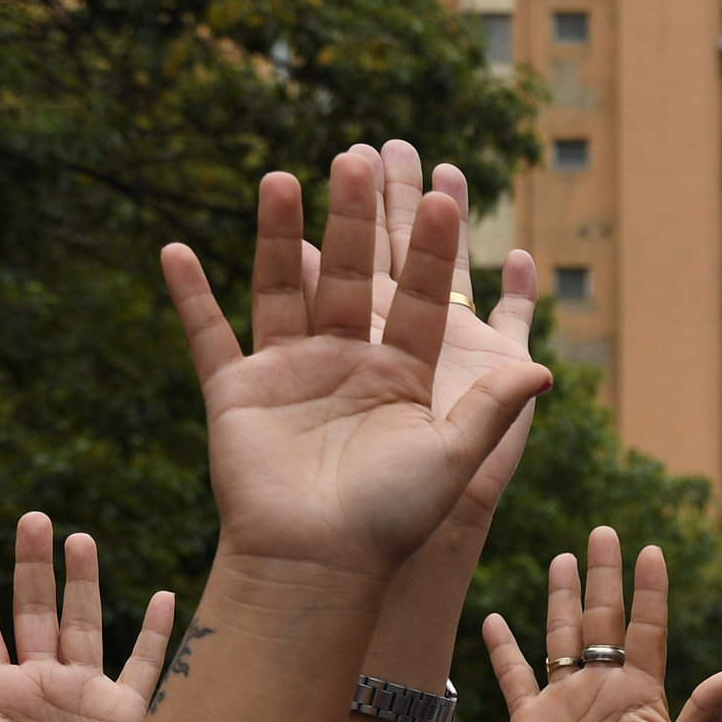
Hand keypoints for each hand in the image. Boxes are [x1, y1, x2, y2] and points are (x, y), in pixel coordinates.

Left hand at [0, 516, 174, 721]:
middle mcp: (42, 687)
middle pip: (33, 611)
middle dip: (30, 566)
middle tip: (33, 518)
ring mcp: (88, 698)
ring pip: (85, 624)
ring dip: (82, 582)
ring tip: (78, 538)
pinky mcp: (132, 714)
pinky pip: (146, 662)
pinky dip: (156, 630)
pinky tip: (160, 596)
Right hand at [163, 147, 546, 581]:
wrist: (323, 565)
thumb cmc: (395, 520)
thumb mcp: (455, 458)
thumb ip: (493, 408)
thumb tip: (546, 368)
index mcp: (404, 376)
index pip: (423, 300)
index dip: (433, 253)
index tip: (445, 198)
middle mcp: (348, 364)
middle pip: (352, 278)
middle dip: (356, 221)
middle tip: (361, 156)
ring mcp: (290, 374)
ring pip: (282, 288)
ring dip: (276, 235)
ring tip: (279, 177)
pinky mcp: (237, 393)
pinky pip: (209, 335)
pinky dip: (190, 296)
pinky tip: (175, 250)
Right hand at [480, 531, 721, 721]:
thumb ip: (705, 712)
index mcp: (642, 692)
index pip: (646, 628)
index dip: (649, 591)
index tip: (652, 550)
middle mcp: (605, 689)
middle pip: (604, 619)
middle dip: (604, 576)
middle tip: (604, 532)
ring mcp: (566, 702)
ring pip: (562, 636)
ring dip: (563, 598)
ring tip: (563, 558)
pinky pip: (515, 676)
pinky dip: (503, 649)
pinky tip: (494, 619)